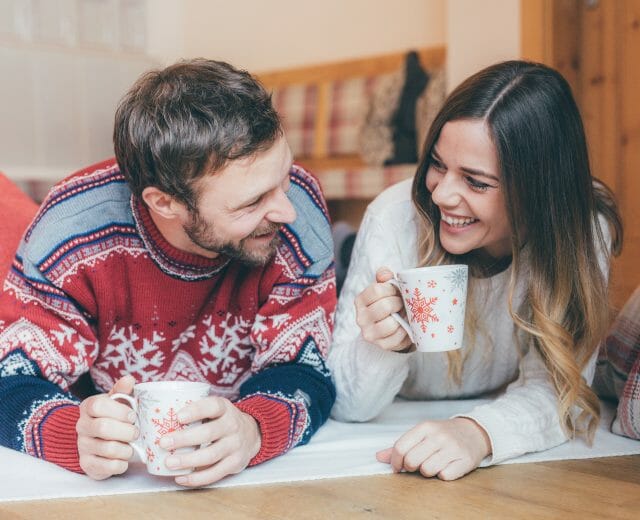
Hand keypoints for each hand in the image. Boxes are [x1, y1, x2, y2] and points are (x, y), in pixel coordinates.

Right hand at [76, 375, 137, 479]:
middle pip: (103, 428)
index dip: (119, 411)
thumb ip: (123, 390)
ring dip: (126, 449)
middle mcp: (81, 426)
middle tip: (137, 433)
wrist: (101, 440)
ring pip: (107, 448)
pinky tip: (125, 459)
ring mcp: (82, 446)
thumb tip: (129, 379)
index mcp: (88, 407)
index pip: (98, 405)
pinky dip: (121, 464)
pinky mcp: (86, 464)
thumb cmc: (114, 417)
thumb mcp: (118, 401)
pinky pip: (106, 467)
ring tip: (132, 446)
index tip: (133, 416)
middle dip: (126, 431)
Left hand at [159, 396, 260, 486]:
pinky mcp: (235, 463)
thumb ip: (195, 411)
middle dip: (184, 439)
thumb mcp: (215, 409)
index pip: (213, 406)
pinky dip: (196, 478)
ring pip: (211, 455)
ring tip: (169, 462)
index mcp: (225, 408)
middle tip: (164, 443)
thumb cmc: (222, 421)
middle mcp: (233, 425)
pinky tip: (180, 477)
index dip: (196, 410)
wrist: (252, 434)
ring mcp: (235, 445)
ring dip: (188, 460)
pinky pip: (215, 473)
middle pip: (208, 433)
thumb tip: (157, 416)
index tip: (178, 417)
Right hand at [354, 267, 412, 351]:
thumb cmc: (387, 303)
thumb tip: (385, 273)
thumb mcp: (385, 288)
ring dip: (403, 317)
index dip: (392, 289)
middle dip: (399, 303)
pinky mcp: (382, 345)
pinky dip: (405, 330)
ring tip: (405, 314)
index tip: (398, 291)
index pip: (376, 290)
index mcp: (360, 300)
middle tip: (404, 303)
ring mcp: (370, 333)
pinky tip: (405, 326)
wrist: (388, 329)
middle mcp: (361, 318)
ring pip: (391, 323)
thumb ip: (384, 277)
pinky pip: (398, 337)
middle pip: (385, 306)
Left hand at [376, 417, 491, 480]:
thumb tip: (379, 456)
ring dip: (426, 472)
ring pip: (427, 470)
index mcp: (425, 427)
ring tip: (432, 464)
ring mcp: (453, 448)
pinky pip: (444, 476)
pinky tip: (445, 467)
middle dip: (410, 467)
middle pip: (412, 460)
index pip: (401, 446)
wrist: (474, 432)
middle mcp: (439, 436)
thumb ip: (402, 445)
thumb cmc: (443, 434)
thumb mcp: (422, 434)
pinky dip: (442, 475)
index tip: (397, 467)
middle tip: (415, 466)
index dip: (395, 461)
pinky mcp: (465, 460)